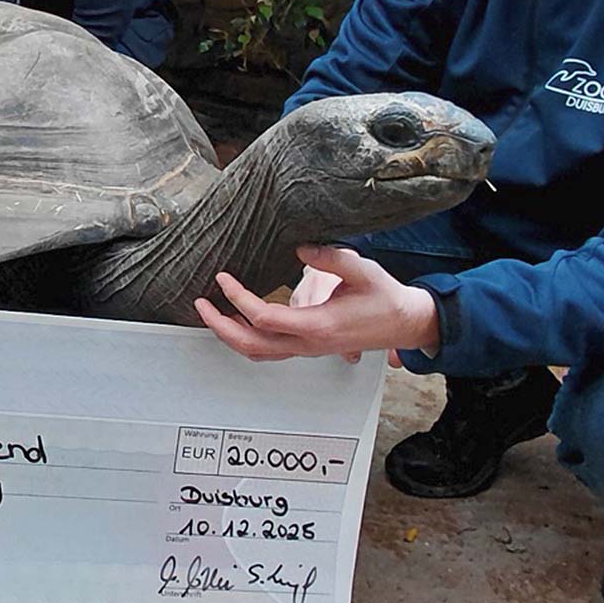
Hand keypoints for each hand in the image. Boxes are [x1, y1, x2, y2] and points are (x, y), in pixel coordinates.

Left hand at [194, 244, 438, 363]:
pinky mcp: (308, 347)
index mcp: (318, 325)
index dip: (237, 298)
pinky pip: (269, 350)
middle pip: (251, 345)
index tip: (223, 278)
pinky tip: (237, 321)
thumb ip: (331, 258)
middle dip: (219, 326)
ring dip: (230, 335)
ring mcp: (307, 349)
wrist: (403, 323)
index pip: (263, 318)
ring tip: (211, 313)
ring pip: (257, 353)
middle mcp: (308, 344)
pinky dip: (247, 338)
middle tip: (200, 304)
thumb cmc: (385, 297)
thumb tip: (300, 249)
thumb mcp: (362, 269)